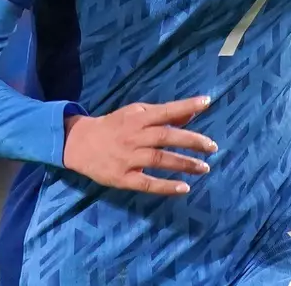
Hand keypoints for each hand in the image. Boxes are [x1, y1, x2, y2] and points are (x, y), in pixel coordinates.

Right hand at [61, 96, 215, 195]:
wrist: (78, 144)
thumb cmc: (113, 126)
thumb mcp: (135, 113)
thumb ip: (163, 113)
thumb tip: (192, 112)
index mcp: (138, 119)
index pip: (166, 111)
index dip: (186, 106)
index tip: (207, 102)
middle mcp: (134, 137)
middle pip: (166, 137)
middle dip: (192, 141)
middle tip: (212, 147)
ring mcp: (127, 158)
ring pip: (160, 160)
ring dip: (184, 164)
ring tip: (205, 168)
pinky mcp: (121, 178)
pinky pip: (146, 183)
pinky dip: (166, 186)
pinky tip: (184, 188)